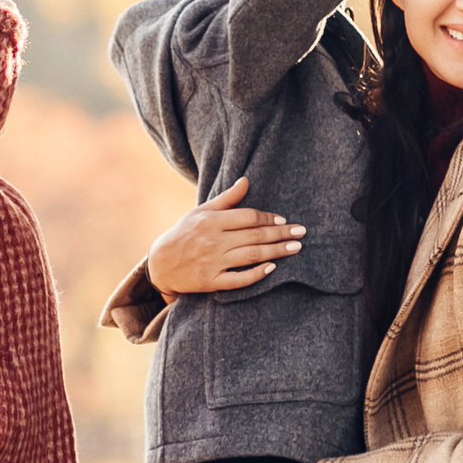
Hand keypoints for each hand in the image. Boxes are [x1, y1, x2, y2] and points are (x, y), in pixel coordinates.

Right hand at [146, 177, 304, 293]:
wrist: (160, 264)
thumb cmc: (184, 234)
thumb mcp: (201, 212)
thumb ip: (226, 199)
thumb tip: (247, 180)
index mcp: (211, 221)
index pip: (248, 217)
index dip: (268, 219)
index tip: (283, 221)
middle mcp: (213, 241)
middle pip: (255, 236)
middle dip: (281, 234)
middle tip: (301, 232)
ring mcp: (212, 262)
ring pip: (251, 256)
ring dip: (277, 252)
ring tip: (296, 248)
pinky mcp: (211, 282)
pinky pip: (238, 279)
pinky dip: (256, 274)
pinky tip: (272, 268)